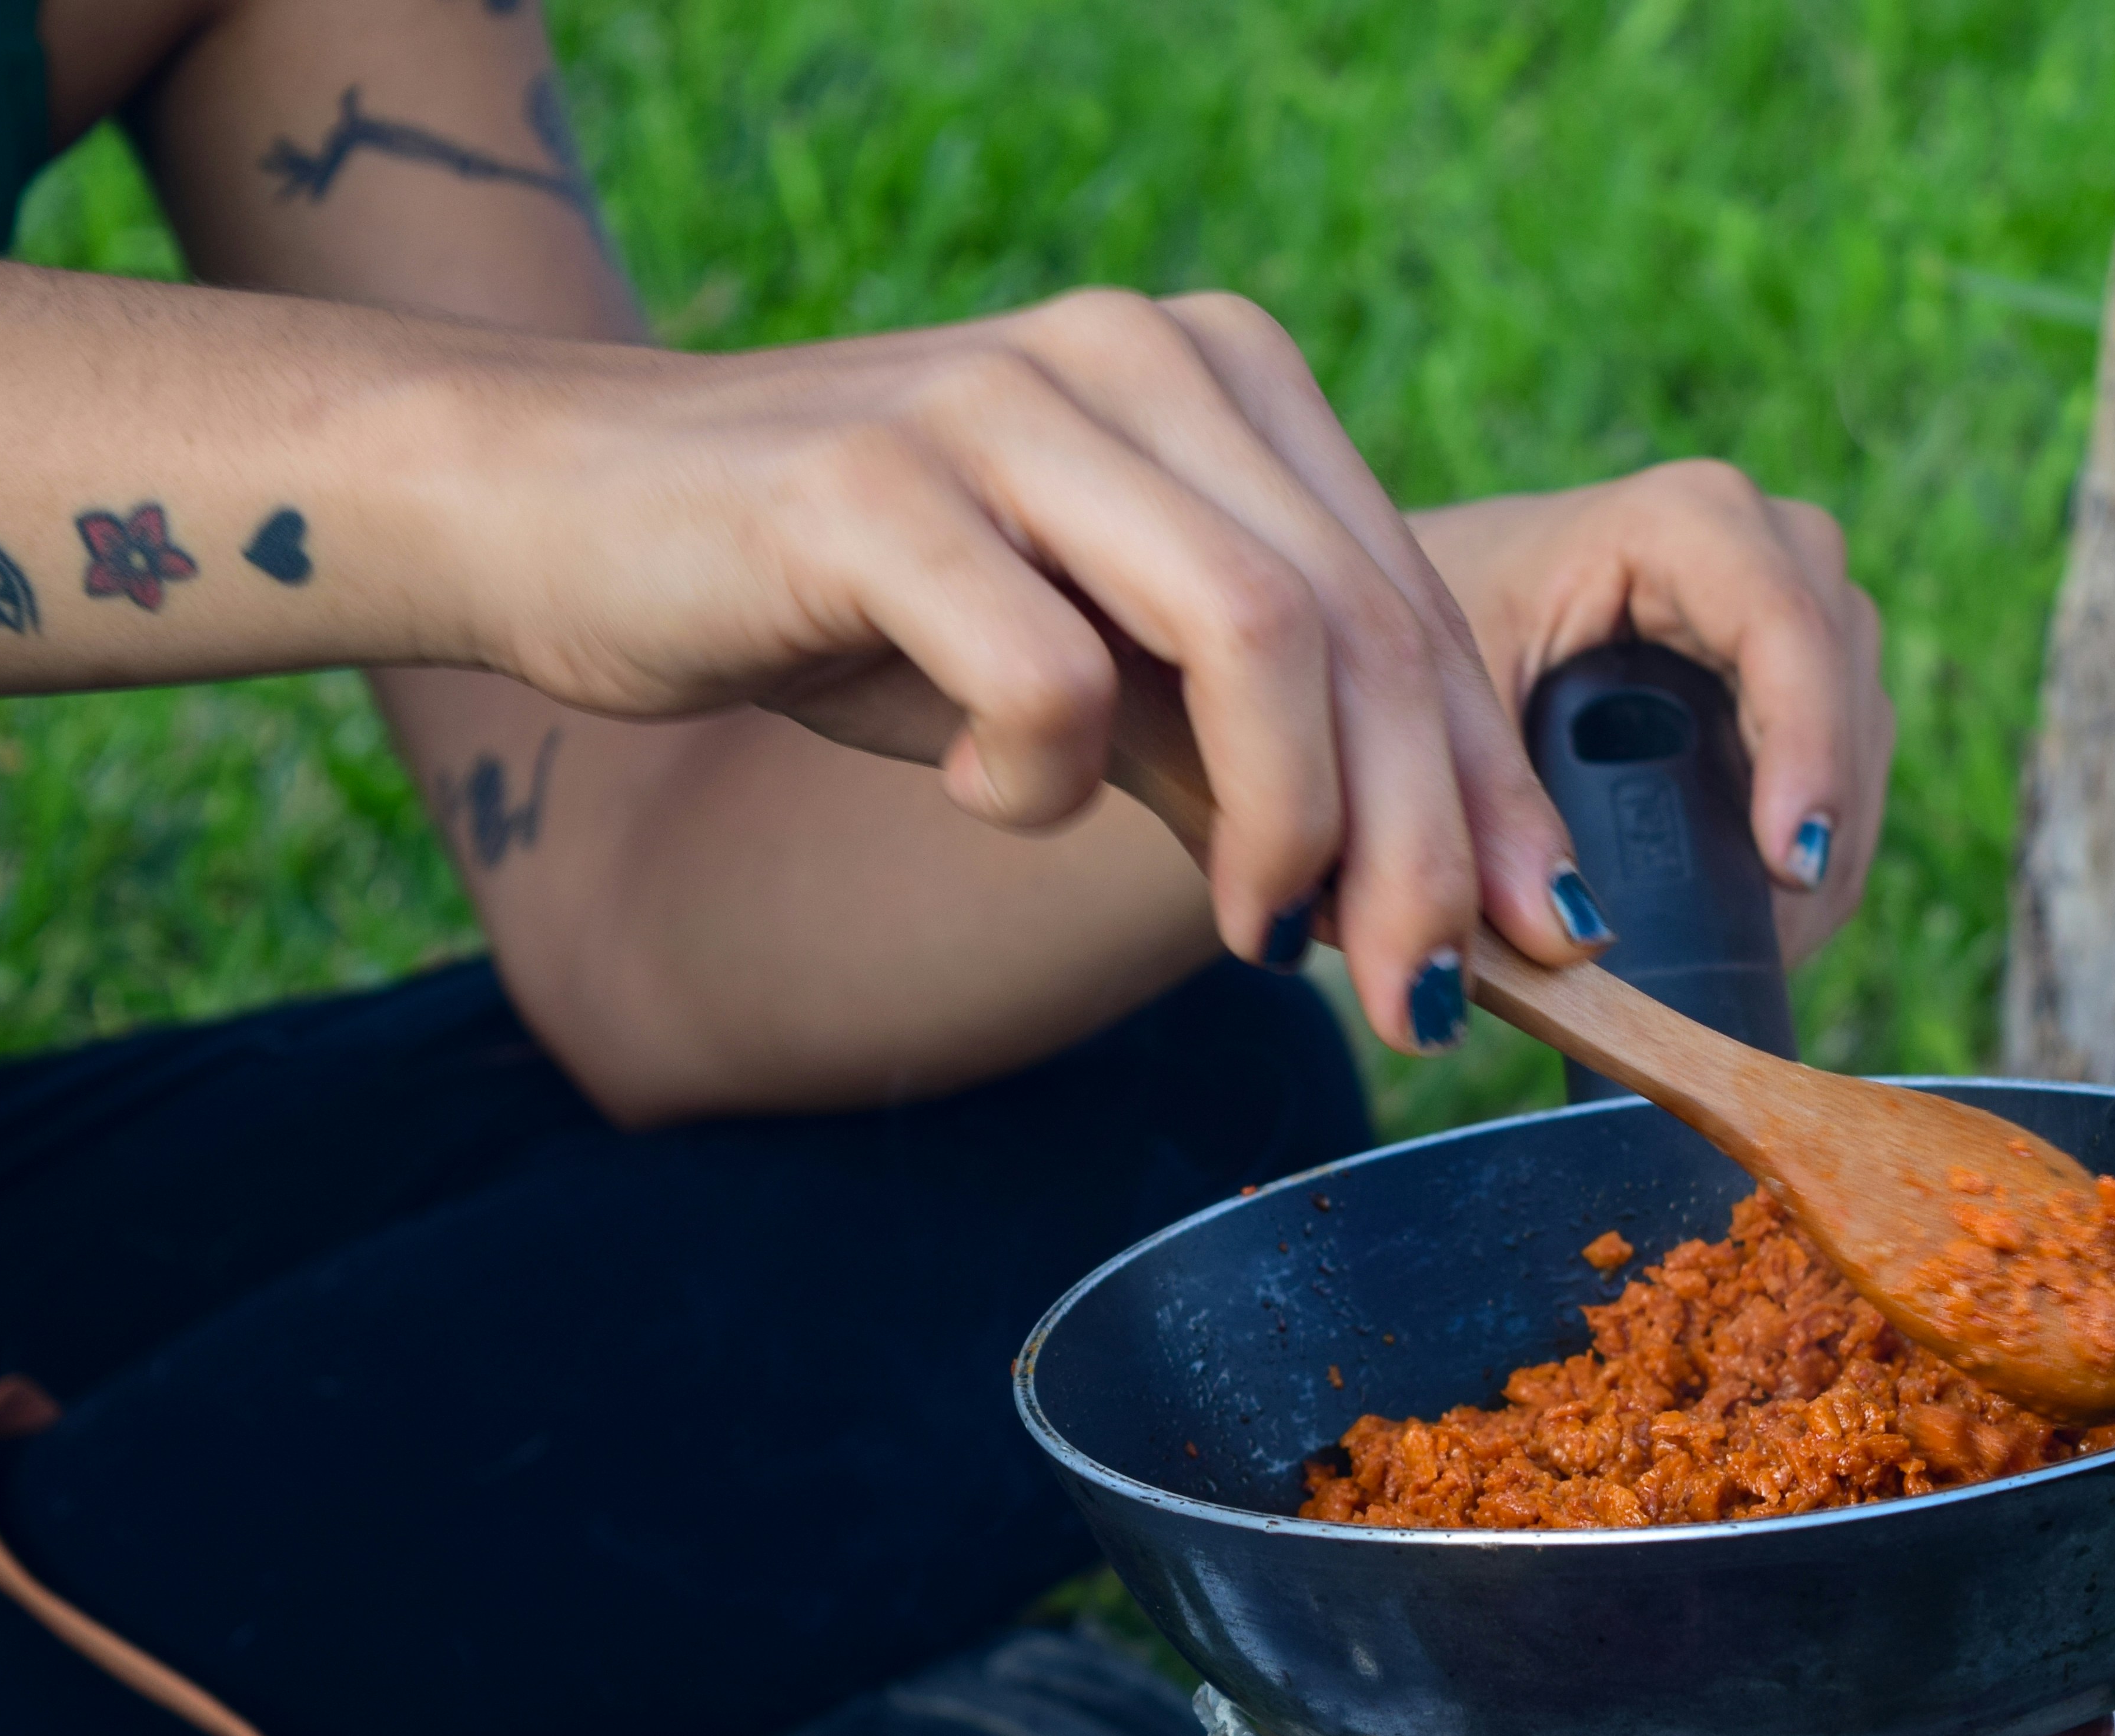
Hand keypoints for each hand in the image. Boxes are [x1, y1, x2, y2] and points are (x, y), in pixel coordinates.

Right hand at [448, 290, 1594, 1052]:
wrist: (573, 518)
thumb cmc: (862, 612)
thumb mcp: (1091, 678)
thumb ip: (1244, 756)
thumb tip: (1431, 916)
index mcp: (1221, 376)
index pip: (1411, 606)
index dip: (1491, 792)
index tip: (1541, 944)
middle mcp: (1135, 355)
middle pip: (1362, 627)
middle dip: (1421, 846)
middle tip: (1420, 1001)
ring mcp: (1008, 404)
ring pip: (1253, 635)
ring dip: (1286, 826)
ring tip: (1253, 935)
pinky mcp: (873, 484)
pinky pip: (1045, 678)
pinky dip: (1044, 787)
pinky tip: (983, 800)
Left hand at [1408, 464, 1892, 965]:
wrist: (1416, 621)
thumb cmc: (1420, 650)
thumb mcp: (1447, 716)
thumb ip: (1504, 812)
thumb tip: (1573, 938)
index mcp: (1677, 524)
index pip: (1783, 619)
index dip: (1804, 740)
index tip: (1791, 862)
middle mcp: (1760, 543)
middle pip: (1844, 675)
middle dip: (1824, 809)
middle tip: (1777, 930)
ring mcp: (1796, 602)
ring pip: (1863, 726)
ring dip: (1830, 839)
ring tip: (1758, 940)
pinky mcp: (1803, 669)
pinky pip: (1849, 761)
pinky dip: (1821, 845)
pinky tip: (1766, 913)